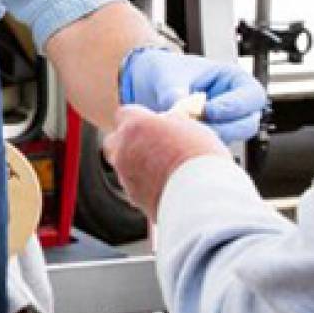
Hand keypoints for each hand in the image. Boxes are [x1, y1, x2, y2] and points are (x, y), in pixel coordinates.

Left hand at [103, 105, 228, 219]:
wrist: (200, 198)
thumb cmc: (200, 157)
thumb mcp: (190, 127)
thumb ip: (171, 122)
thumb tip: (166, 121)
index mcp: (135, 126)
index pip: (124, 114)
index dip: (138, 118)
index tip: (152, 124)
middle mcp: (123, 150)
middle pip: (113, 141)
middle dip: (126, 142)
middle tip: (150, 145)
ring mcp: (125, 176)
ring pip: (121, 166)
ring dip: (135, 164)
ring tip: (163, 169)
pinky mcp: (132, 198)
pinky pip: (133, 186)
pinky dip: (144, 185)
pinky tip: (166, 186)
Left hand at [119, 47, 265, 143]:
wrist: (146, 83)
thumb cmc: (164, 70)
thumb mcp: (167, 75)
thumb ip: (174, 91)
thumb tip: (179, 110)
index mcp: (233, 79)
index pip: (252, 96)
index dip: (234, 106)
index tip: (208, 111)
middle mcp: (234, 103)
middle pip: (247, 124)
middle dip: (224, 129)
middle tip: (196, 128)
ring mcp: (224, 123)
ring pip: (231, 140)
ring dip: (209, 140)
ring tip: (182, 133)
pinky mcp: (210, 138)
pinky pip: (211, 149)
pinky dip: (196, 147)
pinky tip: (177, 141)